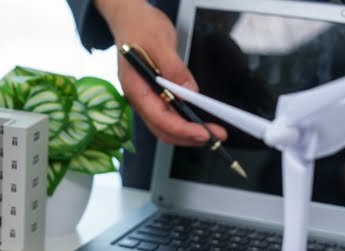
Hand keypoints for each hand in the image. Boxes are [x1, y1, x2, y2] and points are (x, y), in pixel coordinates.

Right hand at [95, 0, 226, 145]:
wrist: (130, 19)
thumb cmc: (139, 27)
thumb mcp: (160, 43)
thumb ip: (173, 69)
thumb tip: (188, 91)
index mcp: (136, 88)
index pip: (160, 118)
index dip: (182, 129)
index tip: (203, 133)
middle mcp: (139, 98)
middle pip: (163, 129)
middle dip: (188, 137)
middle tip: (215, 136)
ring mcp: (146, 98)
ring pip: (165, 127)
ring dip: (187, 133)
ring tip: (210, 132)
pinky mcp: (153, 95)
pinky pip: (168, 116)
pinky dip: (183, 123)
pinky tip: (197, 121)